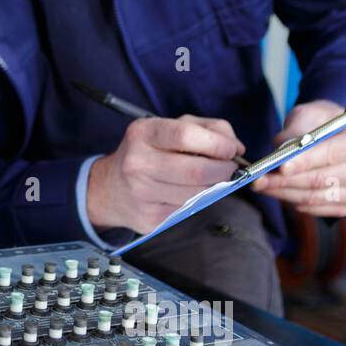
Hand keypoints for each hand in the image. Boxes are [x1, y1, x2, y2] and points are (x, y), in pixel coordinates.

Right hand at [87, 115, 245, 232]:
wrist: (109, 189)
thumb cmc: (147, 153)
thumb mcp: (168, 128)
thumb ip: (206, 129)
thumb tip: (236, 148)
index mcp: (143, 133)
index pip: (186, 135)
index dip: (217, 144)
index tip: (230, 150)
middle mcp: (138, 162)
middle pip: (196, 170)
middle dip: (224, 170)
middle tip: (230, 168)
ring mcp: (142, 193)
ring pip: (197, 193)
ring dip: (215, 187)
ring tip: (212, 179)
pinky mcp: (150, 217)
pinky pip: (189, 208)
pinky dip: (198, 200)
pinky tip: (190, 192)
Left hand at [251, 99, 345, 216]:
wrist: (332, 135)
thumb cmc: (320, 123)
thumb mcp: (308, 114)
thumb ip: (296, 130)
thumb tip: (282, 150)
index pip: (331, 154)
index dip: (305, 162)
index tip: (281, 167)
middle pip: (322, 180)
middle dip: (285, 181)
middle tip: (258, 179)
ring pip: (315, 197)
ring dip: (284, 193)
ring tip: (261, 185)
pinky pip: (317, 209)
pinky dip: (294, 201)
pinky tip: (279, 192)